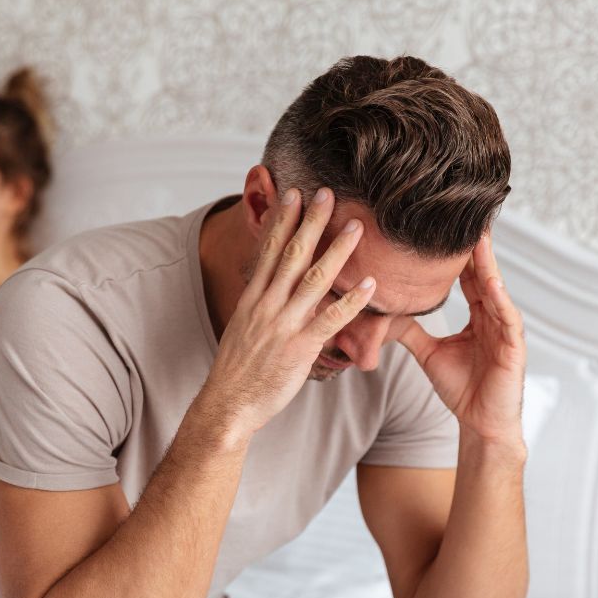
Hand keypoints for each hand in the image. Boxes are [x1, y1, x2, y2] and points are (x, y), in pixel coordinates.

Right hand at [199, 188, 375, 438]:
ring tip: (356, 228)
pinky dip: (351, 301)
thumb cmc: (238, 370)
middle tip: (327, 194)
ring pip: (313, 280)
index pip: (268, 250)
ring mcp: (283, 325)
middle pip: (291, 255)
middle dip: (310, 222)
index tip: (293, 194)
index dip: (282, 220)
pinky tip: (369, 285)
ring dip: (336, 251)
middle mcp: (267, 306)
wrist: (228, 404)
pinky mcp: (299, 348)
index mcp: (253, 299)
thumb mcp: (244, 328)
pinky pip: (330, 320)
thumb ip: (263, 305)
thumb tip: (278, 289)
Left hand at [398, 234, 525, 445]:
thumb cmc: (462, 388)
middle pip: (484, 276)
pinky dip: (500, 300)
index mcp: (478, 317)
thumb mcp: (429, 354)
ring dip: (488, 265)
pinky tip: (493, 283)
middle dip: (476, 248)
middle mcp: (494, 318)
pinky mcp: (514, 348)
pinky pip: (507, 319)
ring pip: (497, 291)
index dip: (458, 255)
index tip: (444, 228)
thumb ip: (411, 332)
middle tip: (465, 217)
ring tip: (480, 238)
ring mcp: (507, 331)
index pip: (467, 278)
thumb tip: (385, 314)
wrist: (480, 423)